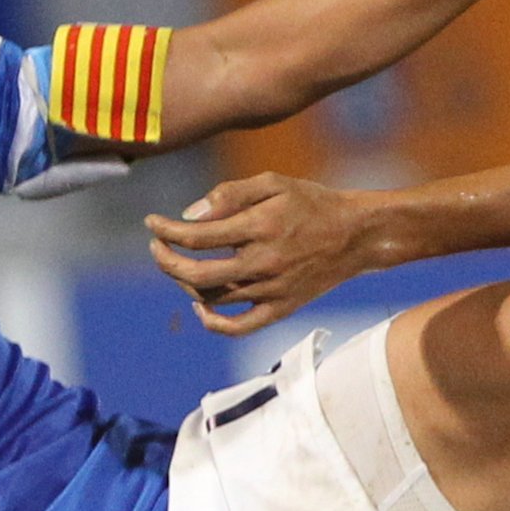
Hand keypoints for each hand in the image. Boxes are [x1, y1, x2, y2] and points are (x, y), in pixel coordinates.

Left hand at [145, 172, 374, 336]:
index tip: (152, 223)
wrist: (357, 235)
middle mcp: (264, 263)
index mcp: (260, 227)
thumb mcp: (274, 183)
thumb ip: (230, 194)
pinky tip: (200, 306)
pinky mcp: (281, 308)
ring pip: (213, 298)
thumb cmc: (311, 203)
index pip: (197, 235)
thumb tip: (189, 214)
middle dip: (166, 260)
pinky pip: (240, 327)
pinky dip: (213, 322)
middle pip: (196, 274)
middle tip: (155, 247)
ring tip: (180, 264)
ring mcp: (272, 290)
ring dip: (186, 283)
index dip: (166, 230)